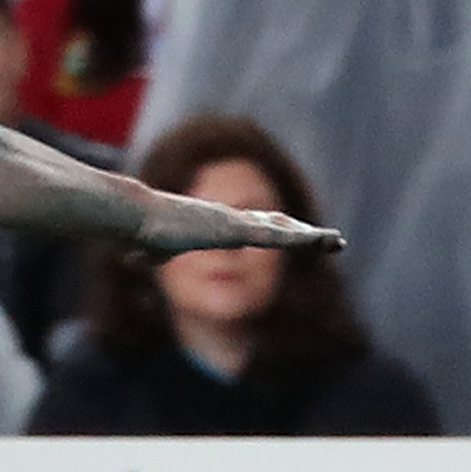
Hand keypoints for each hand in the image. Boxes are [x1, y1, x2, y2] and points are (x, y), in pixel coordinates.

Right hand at [134, 192, 343, 259]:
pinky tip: (315, 241)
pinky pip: (272, 237)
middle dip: (306, 234)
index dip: (281, 231)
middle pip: (278, 226)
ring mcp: (234, 223)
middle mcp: (231, 219)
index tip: (300, 235)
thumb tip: (136, 255)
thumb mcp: (150, 250)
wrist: (134, 216)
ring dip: (311, 237)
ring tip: (336, 242)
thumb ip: (153, 253)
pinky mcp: (232, 229)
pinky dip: (296, 239)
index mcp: (216, 224)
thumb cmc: (139, 230)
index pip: (256, 228)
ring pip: (282, 231)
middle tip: (333, 239)